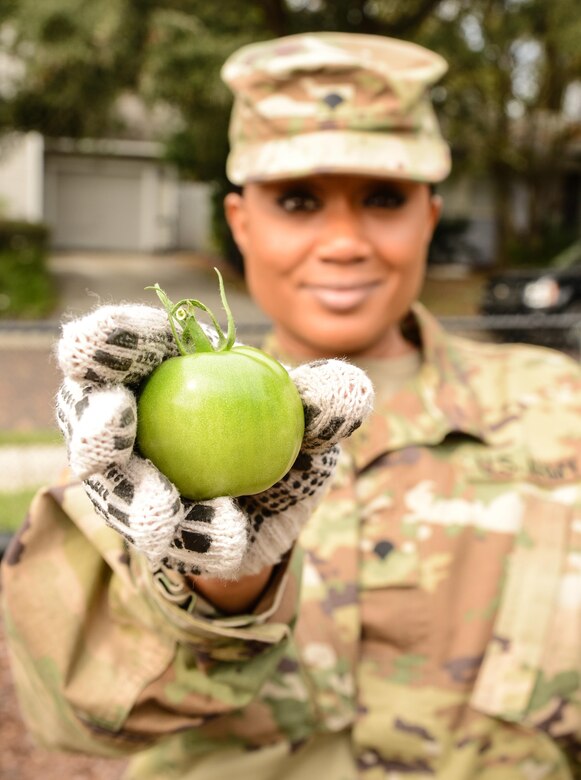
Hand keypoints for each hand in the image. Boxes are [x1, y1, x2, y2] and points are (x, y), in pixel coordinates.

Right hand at [56, 304, 373, 579]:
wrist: (269, 509)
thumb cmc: (279, 443)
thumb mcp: (308, 424)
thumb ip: (324, 405)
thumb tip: (353, 390)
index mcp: (159, 370)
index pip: (129, 345)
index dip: (112, 337)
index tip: (109, 337)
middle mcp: (125, 419)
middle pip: (88, 410)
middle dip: (89, 414)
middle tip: (115, 418)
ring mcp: (123, 475)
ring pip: (111, 484)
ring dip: (133, 494)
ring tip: (163, 508)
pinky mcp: (140, 526)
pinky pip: (162, 534)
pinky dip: (196, 535)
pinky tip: (229, 536)